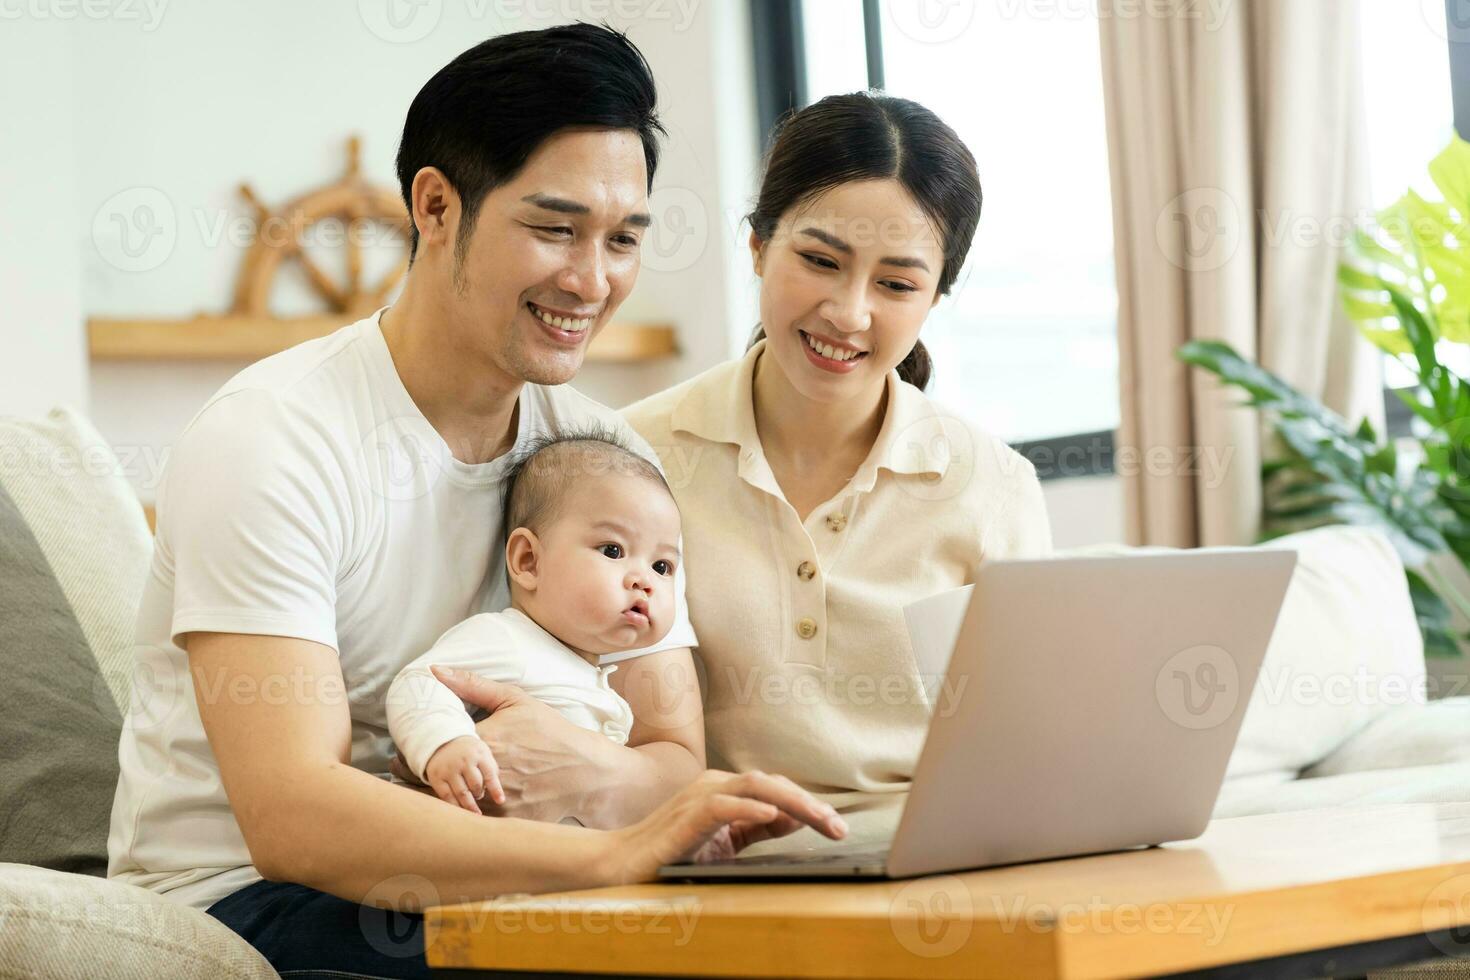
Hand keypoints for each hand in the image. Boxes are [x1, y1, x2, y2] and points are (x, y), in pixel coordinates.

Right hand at [424, 735, 504, 813]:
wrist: (442, 742)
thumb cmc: (469, 753)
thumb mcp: (483, 753)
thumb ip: (491, 770)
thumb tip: (496, 793)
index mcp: (478, 754)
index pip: (490, 775)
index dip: (496, 790)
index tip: (500, 802)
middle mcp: (463, 761)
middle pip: (476, 785)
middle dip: (479, 794)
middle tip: (479, 795)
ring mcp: (449, 769)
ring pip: (462, 793)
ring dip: (470, 804)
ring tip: (474, 811)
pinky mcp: (437, 777)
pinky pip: (447, 796)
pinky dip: (455, 806)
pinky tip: (460, 811)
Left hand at [428, 664, 617, 822]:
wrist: (586, 770)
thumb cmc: (550, 731)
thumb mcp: (516, 701)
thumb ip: (473, 685)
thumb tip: (435, 671)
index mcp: (483, 739)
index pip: (435, 745)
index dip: (421, 749)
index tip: (413, 752)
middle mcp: (486, 770)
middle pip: (439, 777)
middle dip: (426, 775)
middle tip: (420, 772)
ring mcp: (496, 799)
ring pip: (451, 803)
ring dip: (441, 797)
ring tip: (436, 790)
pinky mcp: (506, 820)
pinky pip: (473, 823)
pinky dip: (464, 816)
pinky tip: (464, 806)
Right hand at [605, 769, 847, 882]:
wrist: (622, 863)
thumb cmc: (670, 854)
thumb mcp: (722, 843)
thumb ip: (754, 830)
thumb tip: (794, 819)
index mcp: (725, 792)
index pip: (776, 791)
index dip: (809, 806)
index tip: (836, 827)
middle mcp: (715, 786)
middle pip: (772, 785)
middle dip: (810, 804)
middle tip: (839, 826)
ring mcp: (700, 797)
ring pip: (755, 787)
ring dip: (792, 802)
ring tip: (820, 819)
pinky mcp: (687, 816)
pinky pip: (724, 806)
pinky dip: (750, 808)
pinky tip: (775, 816)